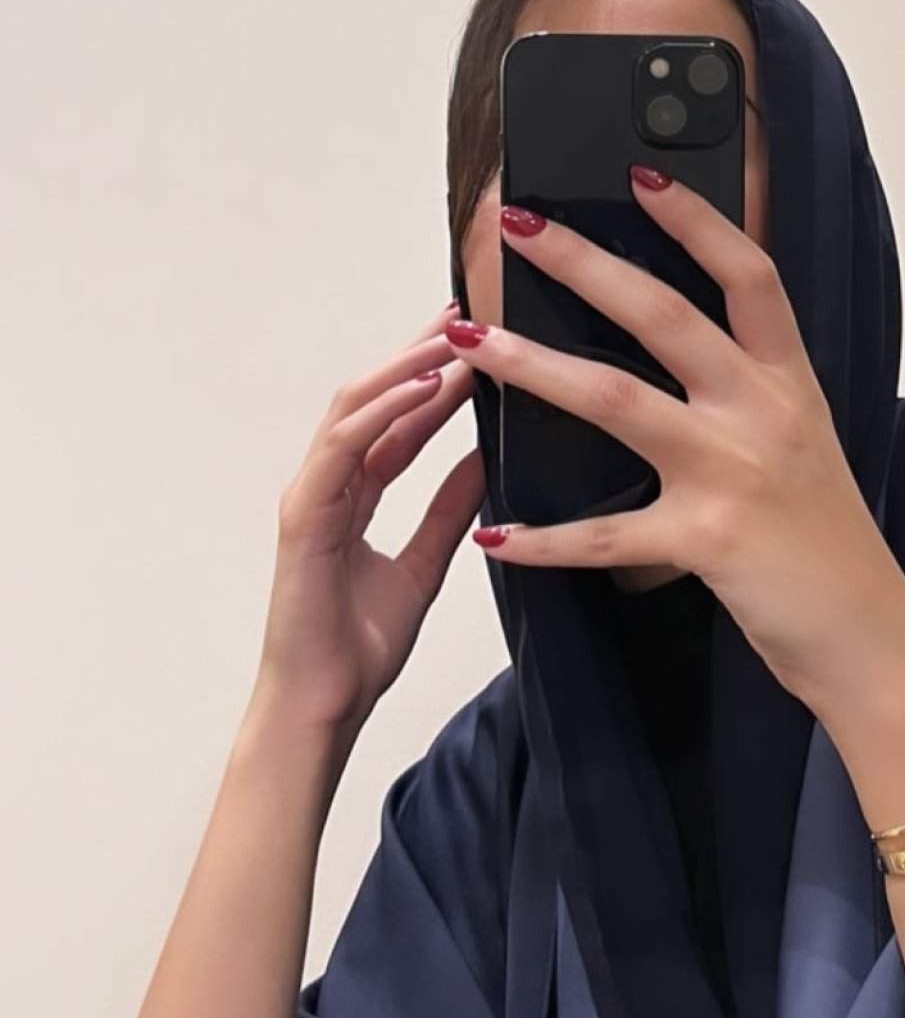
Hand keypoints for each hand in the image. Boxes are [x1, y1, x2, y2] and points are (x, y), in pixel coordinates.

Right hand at [252, 301, 486, 749]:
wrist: (322, 707)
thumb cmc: (358, 647)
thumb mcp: (425, 566)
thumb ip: (449, 510)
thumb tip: (486, 459)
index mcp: (355, 496)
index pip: (399, 420)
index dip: (437, 378)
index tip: (481, 340)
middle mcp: (330, 485)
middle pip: (374, 399)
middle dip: (419, 352)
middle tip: (468, 310)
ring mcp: (312, 496)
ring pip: (353, 409)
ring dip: (403, 367)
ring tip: (452, 334)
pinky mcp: (304, 517)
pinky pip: (341, 449)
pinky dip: (381, 412)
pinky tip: (422, 387)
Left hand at [446, 170, 904, 709]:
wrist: (871, 638)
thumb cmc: (830, 546)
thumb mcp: (806, 447)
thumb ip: (752, 398)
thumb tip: (683, 356)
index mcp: (790, 383)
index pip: (746, 276)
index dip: (695, 220)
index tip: (639, 176)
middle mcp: (763, 413)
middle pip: (663, 314)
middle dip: (582, 261)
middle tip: (517, 224)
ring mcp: (734, 473)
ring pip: (616, 399)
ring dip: (533, 364)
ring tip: (471, 340)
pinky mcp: (707, 542)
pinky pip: (608, 535)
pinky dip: (547, 538)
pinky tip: (496, 534)